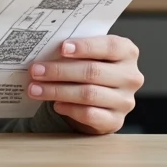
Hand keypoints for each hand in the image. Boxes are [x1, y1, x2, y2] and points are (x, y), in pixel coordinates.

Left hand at [27, 35, 142, 134]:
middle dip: (60, 71)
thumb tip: (45, 49)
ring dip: (57, 91)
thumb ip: (75, 49)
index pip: (109, 46)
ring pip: (88, 94)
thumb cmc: (90, 68)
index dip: (85, 47)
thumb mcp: (88, 54)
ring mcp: (125, 100)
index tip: (61, 48)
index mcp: (127, 52)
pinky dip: (69, 108)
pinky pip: (90, 114)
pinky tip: (55, 104)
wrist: (98, 100)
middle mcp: (131, 76)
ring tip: (36, 89)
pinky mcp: (116, 121)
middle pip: (93, 72)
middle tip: (36, 71)